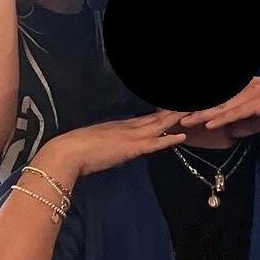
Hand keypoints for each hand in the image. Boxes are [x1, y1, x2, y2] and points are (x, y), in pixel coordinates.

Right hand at [39, 110, 187, 178]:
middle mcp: (127, 127)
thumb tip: (112, 149)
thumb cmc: (75, 150)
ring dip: (175, 120)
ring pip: (158, 126)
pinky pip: (154, 143)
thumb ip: (107, 144)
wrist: (67, 152)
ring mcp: (130, 136)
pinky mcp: (131, 148)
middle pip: (155, 118)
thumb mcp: (96, 144)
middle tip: (188, 107)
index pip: (144, 119)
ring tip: (191, 113)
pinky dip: (169, 139)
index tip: (171, 110)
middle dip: (172, 113)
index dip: (160, 114)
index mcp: (118, 126)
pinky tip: (182, 135)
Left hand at [177, 79, 259, 136]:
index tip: (182, 112)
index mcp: (246, 88)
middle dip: (194, 108)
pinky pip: (237, 111)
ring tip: (183, 121)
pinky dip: (222, 118)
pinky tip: (209, 124)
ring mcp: (253, 92)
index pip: (219, 97)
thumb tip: (232, 131)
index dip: (200, 105)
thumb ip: (246, 122)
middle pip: (216, 99)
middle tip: (174, 116)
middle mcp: (247, 86)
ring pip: (222, 105)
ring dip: (201, 114)